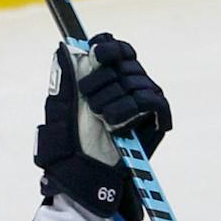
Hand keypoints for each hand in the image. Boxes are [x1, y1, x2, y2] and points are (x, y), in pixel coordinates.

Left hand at [34, 33, 171, 220]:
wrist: (83, 174)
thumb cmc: (71, 143)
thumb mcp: (62, 106)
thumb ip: (65, 76)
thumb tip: (64, 46)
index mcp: (108, 77)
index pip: (115, 48)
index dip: (107, 47)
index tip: (95, 55)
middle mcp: (129, 84)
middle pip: (124, 62)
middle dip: (103, 80)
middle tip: (90, 104)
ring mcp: (145, 100)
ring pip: (135, 80)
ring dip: (112, 99)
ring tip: (100, 119)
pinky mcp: (158, 118)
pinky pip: (150, 100)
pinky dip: (130, 109)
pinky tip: (114, 123)